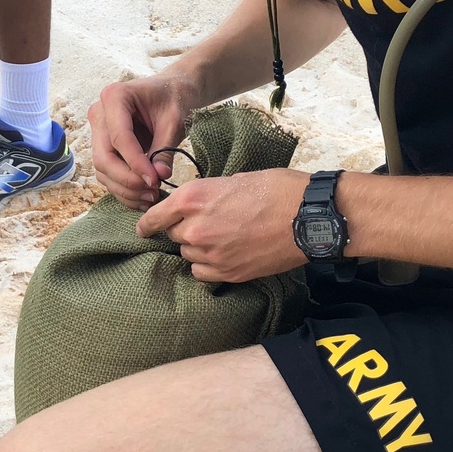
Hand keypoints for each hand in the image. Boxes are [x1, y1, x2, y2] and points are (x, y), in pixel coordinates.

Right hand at [88, 72, 201, 208]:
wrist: (174, 91)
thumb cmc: (175, 99)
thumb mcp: (175, 121)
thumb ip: (165, 150)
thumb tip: (159, 177)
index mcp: (114, 97)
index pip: (119, 138)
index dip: (136, 163)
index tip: (155, 181)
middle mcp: (100, 114)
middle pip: (104, 157)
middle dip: (128, 180)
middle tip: (153, 191)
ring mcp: (99, 132)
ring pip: (103, 170)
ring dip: (125, 189)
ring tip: (152, 197)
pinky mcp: (105, 147)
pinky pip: (108, 174)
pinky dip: (124, 189)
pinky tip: (143, 198)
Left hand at [136, 168, 310, 281]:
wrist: (308, 217)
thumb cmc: (277, 189)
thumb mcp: (235, 179)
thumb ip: (208, 194)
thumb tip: (199, 206)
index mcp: (193, 198)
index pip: (154, 217)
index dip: (147, 224)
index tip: (144, 228)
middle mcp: (195, 228)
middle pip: (174, 236)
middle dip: (184, 229)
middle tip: (210, 222)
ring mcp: (210, 254)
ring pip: (188, 255)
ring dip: (198, 247)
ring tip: (224, 237)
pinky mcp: (227, 273)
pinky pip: (202, 272)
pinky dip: (209, 265)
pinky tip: (226, 254)